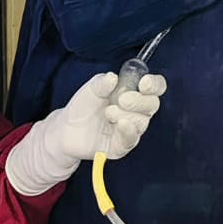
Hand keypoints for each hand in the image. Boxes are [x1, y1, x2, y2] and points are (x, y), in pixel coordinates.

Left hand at [6, 71, 166, 195]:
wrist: (66, 129)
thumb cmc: (84, 105)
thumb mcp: (92, 88)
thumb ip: (103, 82)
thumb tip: (113, 77)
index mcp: (135, 92)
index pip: (156, 87)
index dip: (154, 84)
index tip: (144, 82)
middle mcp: (137, 111)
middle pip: (152, 104)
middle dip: (139, 101)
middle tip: (122, 99)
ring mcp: (131, 129)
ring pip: (143, 122)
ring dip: (128, 115)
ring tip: (109, 112)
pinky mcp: (121, 145)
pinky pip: (132, 140)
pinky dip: (129, 131)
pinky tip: (120, 123)